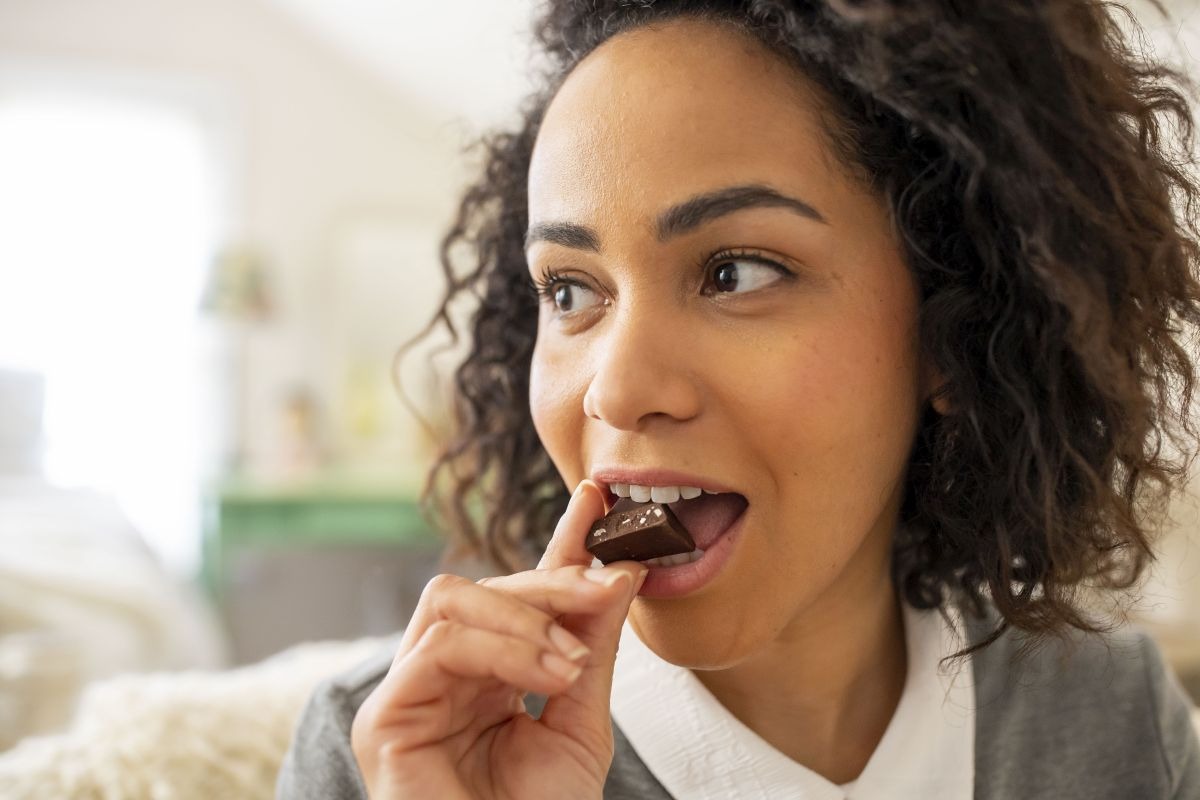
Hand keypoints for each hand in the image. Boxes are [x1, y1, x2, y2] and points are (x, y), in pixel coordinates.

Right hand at [350, 480, 646, 799]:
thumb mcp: (581, 723)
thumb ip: (591, 649)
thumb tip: (618, 572)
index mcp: (489, 675)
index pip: (521, 595)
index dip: (557, 545)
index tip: (599, 501)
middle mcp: (443, 675)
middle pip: (485, 586)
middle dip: (551, 578)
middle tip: (607, 584)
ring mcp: (410, 694)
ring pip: (451, 597)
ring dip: (523, 614)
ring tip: (568, 663)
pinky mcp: (386, 719)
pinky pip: (439, 644)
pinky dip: (500, 646)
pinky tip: (545, 674)